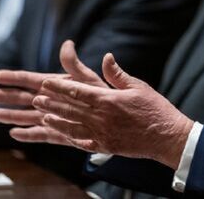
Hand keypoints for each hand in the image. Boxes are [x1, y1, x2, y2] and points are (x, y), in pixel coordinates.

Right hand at [0, 40, 108, 145]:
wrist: (116, 116)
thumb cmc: (103, 94)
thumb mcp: (88, 78)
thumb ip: (75, 65)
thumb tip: (67, 44)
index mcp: (57, 85)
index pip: (31, 80)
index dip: (14, 77)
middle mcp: (52, 100)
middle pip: (23, 98)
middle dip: (5, 96)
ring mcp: (55, 117)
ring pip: (28, 117)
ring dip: (11, 116)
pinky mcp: (61, 133)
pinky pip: (42, 135)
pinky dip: (28, 136)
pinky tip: (15, 135)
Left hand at [32, 51, 193, 169]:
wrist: (167, 137)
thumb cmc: (155, 109)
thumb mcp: (138, 86)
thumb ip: (117, 74)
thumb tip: (107, 57)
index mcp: (109, 100)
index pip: (78, 92)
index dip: (59, 87)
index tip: (46, 83)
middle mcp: (102, 118)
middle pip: (71, 109)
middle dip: (52, 103)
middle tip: (36, 99)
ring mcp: (103, 134)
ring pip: (73, 127)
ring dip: (56, 121)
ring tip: (43, 116)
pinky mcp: (107, 146)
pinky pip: (84, 142)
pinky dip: (71, 138)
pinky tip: (62, 135)